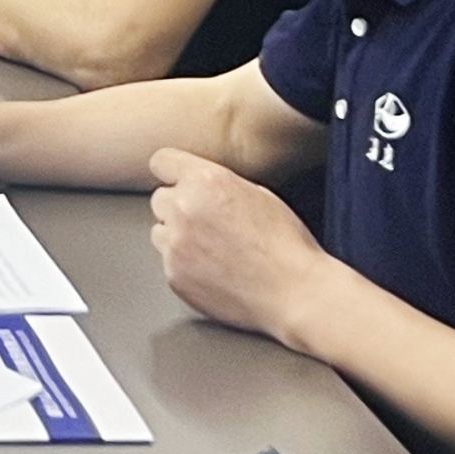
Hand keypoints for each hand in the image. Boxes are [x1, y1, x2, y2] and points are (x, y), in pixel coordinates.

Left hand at [147, 148, 338, 341]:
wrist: (294, 292)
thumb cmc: (285, 245)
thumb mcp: (258, 194)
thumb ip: (219, 184)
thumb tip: (201, 186)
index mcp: (206, 181)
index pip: (161, 161)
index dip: (173, 173)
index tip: (179, 182)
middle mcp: (184, 208)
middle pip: (160, 199)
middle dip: (179, 208)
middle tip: (209, 225)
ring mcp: (175, 244)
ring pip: (160, 231)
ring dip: (178, 237)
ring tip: (214, 250)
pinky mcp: (174, 275)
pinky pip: (168, 262)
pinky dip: (184, 265)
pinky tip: (214, 271)